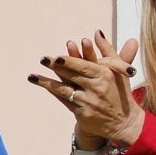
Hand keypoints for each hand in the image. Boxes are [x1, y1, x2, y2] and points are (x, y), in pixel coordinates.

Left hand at [29, 32, 142, 148]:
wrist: (122, 121)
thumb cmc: (119, 91)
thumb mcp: (119, 70)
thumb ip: (108, 50)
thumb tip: (96, 32)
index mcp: (107, 75)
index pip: (89, 63)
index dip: (78, 55)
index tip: (69, 44)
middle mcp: (98, 87)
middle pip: (75, 74)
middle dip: (59, 66)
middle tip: (45, 59)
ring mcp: (89, 101)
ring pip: (65, 88)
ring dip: (47, 82)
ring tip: (33, 76)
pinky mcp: (81, 112)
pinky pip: (63, 99)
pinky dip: (52, 90)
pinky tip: (41, 83)